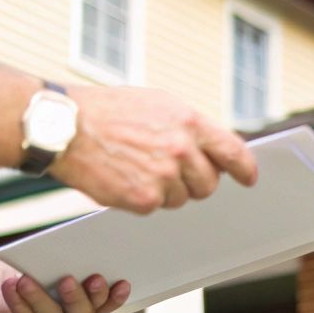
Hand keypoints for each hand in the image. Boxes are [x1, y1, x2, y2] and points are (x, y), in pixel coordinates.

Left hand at [0, 258, 130, 312]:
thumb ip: (51, 260)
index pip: (103, 302)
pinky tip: (10, 288)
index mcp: (78, 300)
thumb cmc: (8, 273)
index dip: (114, 296)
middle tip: (69, 279)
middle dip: (79, 296)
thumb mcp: (32, 261)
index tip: (122, 281)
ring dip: (41, 299)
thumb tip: (67, 247)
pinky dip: (20, 307)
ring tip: (25, 280)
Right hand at [51, 86, 258, 213]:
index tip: (248, 178)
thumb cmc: (107, 112)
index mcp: (189, 121)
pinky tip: (124, 178)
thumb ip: (187, 126)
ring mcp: (164, 176)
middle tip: (170, 172)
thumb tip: (209, 147)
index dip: (244, 169)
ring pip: (181, 198)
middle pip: (208, 183)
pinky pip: (156, 208)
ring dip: (165, 191)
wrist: (65, 127)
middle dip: (194, 182)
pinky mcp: (144, 199)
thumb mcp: (156, 104)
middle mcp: (181, 149)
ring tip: (137, 168)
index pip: (233, 151)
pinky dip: (142, 199)